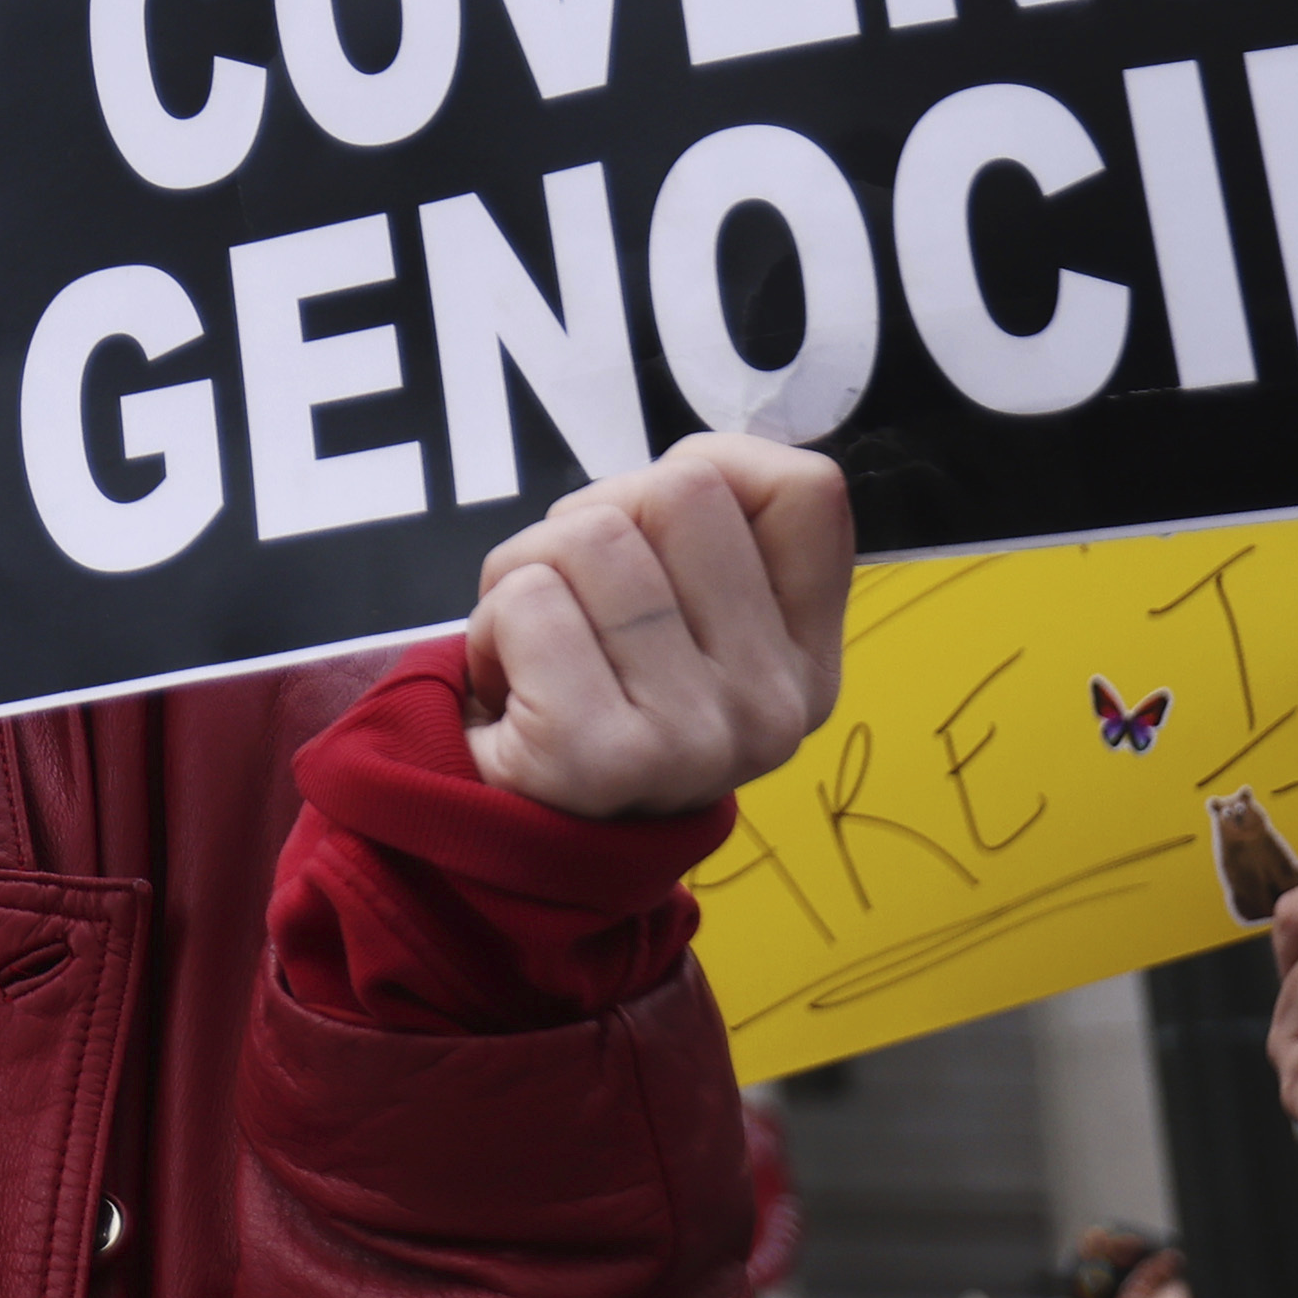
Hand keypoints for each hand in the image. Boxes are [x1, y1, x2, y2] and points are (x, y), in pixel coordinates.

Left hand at [461, 434, 850, 818]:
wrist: (510, 834)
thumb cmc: (589, 689)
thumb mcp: (685, 619)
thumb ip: (710, 538)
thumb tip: (702, 463)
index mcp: (805, 660)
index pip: (807, 489)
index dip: (711, 470)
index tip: (658, 534)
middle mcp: (772, 705)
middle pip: (682, 490)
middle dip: (594, 518)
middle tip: (575, 603)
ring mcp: (694, 740)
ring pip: (592, 535)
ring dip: (528, 571)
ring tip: (536, 646)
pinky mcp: (600, 757)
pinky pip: (528, 599)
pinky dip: (490, 623)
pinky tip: (509, 687)